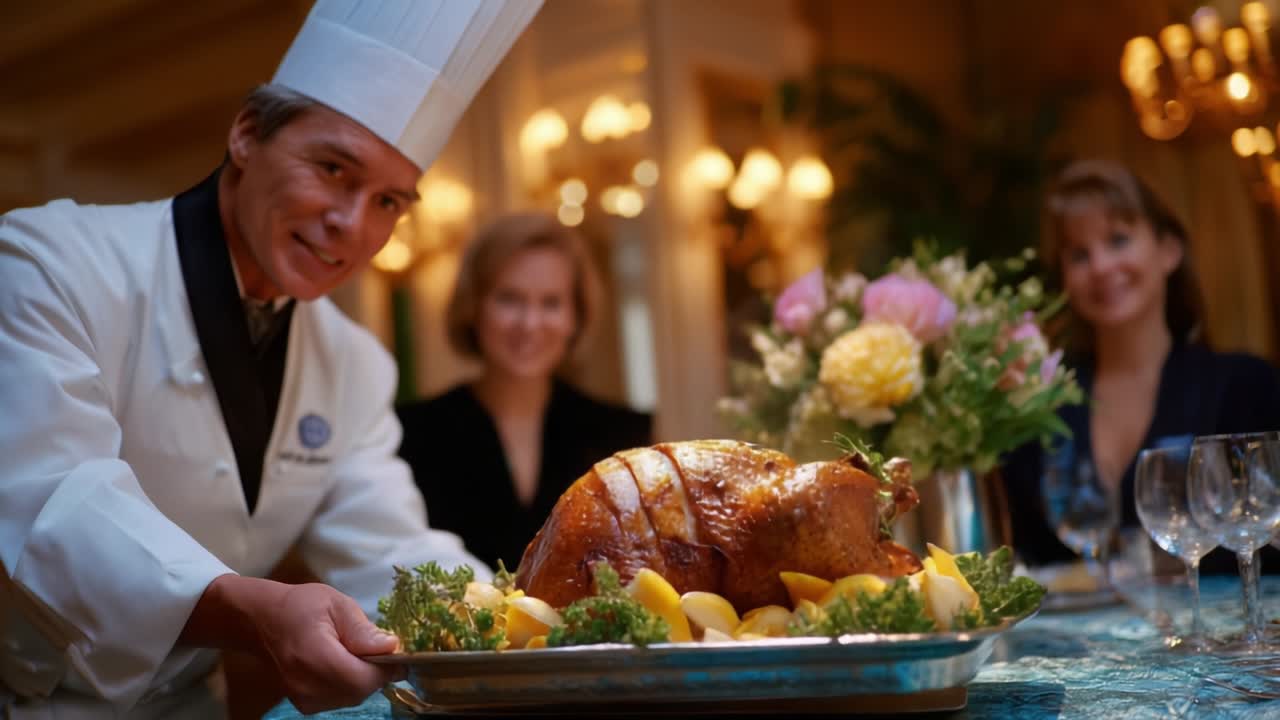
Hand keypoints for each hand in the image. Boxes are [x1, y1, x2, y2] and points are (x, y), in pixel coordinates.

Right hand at [181, 575, 402, 713]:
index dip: (384, 670)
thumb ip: (362, 629)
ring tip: (355, 653)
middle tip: (376, 649)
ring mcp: (302, 698)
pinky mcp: (303, 704)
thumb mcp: (336, 604)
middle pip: (358, 692)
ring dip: (363, 679)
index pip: (360, 679)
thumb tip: (391, 647)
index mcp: (314, 655)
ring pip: (351, 698)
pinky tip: (343, 665)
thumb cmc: (301, 606)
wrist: (263, 621)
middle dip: (375, 673)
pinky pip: (339, 700)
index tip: (396, 654)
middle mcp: (306, 684)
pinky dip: (349, 685)